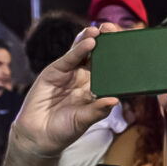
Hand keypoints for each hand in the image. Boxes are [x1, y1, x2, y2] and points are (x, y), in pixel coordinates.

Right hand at [9, 26, 119, 157]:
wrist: (39, 136)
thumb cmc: (64, 130)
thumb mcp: (85, 120)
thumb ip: (98, 110)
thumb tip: (115, 100)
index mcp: (95, 88)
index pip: (108, 69)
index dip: (116, 58)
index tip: (127, 47)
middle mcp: (83, 78)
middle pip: (96, 56)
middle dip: (104, 42)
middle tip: (113, 29)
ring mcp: (69, 73)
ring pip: (82, 53)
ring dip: (91, 40)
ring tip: (100, 30)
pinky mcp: (54, 71)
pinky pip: (69, 58)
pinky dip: (78, 50)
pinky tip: (89, 42)